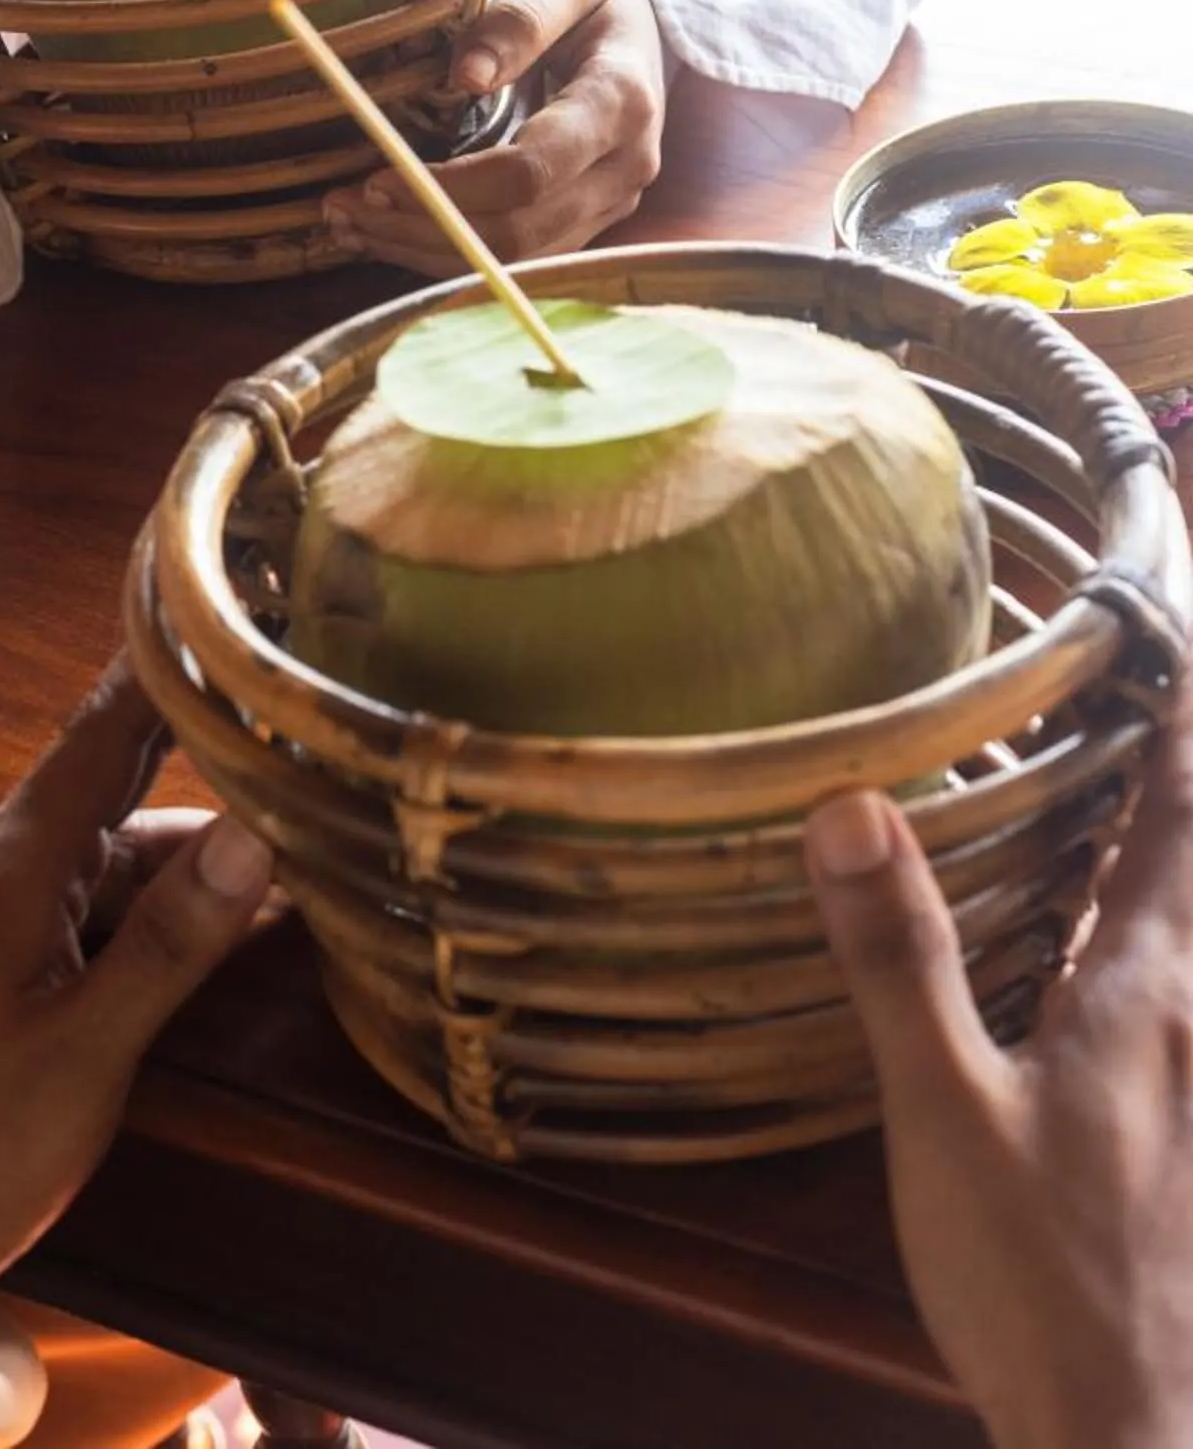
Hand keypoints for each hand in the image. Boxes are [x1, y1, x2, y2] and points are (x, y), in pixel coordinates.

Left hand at [0, 662, 270, 1383]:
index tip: (203, 602)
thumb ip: (170, 943)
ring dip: (166, 859)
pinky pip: (51, 912)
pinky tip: (180, 931)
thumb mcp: (88, 1060)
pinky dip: (121, 910)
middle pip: (97, 800)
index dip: (154, 676)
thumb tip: (254, 836)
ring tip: (268, 848)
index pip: (94, 744)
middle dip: (189, 767)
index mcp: (0, 878)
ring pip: (80, 865)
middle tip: (276, 726)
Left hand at [324, 0, 666, 271]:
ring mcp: (609, 203)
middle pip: (516, 231)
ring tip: (346, 223)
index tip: (376, 177)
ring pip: (513, 258)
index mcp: (620, 103)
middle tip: (339, 206)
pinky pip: (515, 256)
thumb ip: (519, 20)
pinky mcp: (585, 220)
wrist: (644, 22)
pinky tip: (387, 231)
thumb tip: (465, 75)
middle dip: (421, 228)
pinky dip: (446, 251)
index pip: (530, 172)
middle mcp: (624, 168)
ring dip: (423, 250)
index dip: (450, 187)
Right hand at [806, 678, 1192, 1448]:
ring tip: (1121, 828)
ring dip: (1166, 877)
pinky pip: (1182, 1024)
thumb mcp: (944, 1115)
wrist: (1129, 1442)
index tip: (1166, 643)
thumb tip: (853, 800)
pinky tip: (1098, 984)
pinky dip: (1157, 961)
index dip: (1174, 729)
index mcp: (1147, 997)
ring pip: (1191, 955)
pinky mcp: (1188, 1162)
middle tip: (1147, 709)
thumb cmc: (1040, 1278)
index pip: (1173, 824)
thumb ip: (901, 956)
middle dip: (1176, 790)